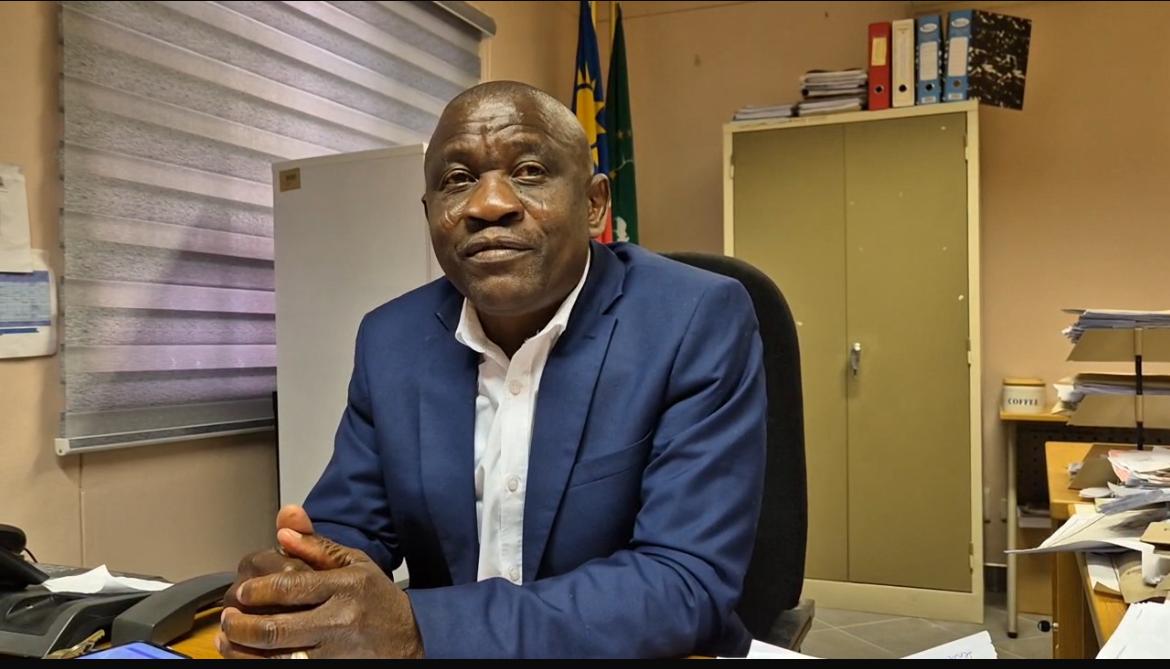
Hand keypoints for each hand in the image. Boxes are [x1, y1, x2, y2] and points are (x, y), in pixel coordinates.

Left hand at [217, 525, 422, 658]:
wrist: (410, 638)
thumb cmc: (376, 598)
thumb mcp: (355, 564)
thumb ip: (318, 547)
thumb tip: (283, 530)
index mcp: (345, 586)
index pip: (290, 588)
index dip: (257, 591)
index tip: (242, 591)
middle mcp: (341, 620)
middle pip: (276, 629)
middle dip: (242, 625)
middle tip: (228, 618)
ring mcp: (335, 652)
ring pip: (276, 657)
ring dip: (243, 650)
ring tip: (228, 639)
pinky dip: (260, 664)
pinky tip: (248, 657)